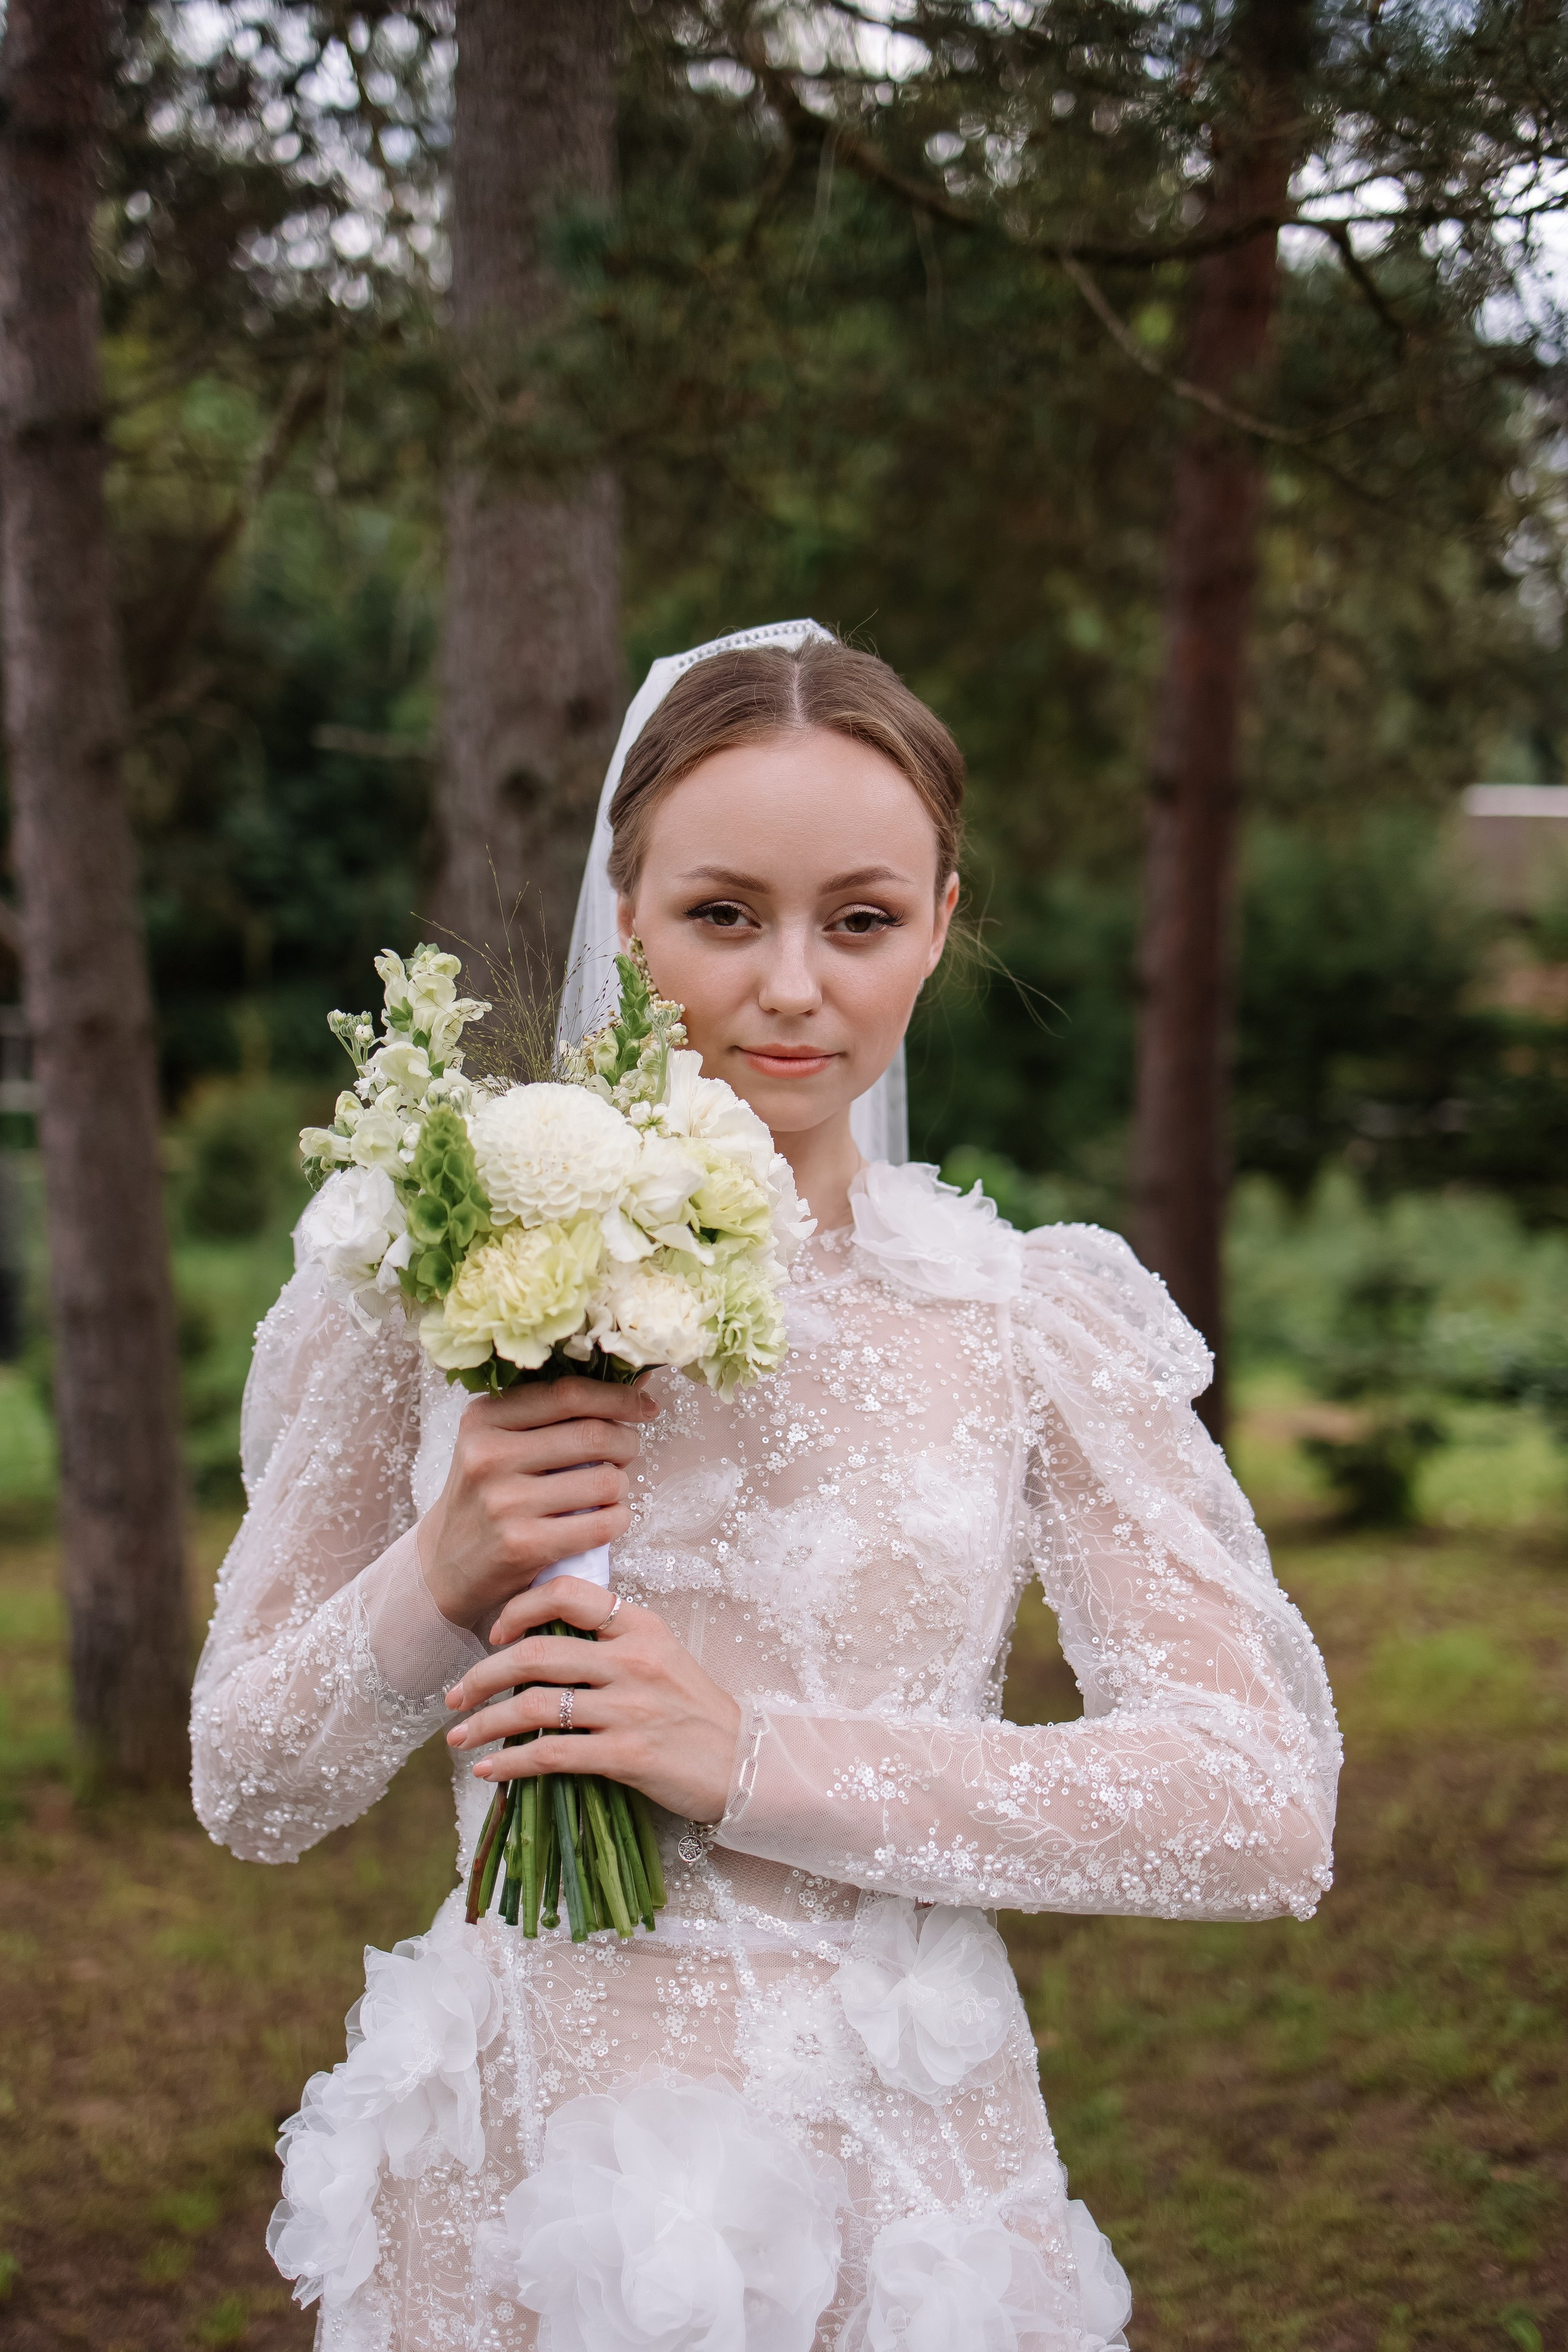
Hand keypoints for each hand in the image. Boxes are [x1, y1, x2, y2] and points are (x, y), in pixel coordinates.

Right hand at [417, 1377, 659, 1632]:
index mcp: (484, 1418)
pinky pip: (601, 1524)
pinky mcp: (522, 1545)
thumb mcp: (500, 1442)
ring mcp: (503, 1502)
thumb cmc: (488, 1495)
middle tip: (627, 1452)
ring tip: (610, 1490)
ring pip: (605, 1480)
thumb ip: (555, 1412)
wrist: (445, 1566)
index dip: (618, 1397)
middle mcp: (488, 1454)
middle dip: (627, 1442)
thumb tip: (637, 1381)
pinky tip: (607, 1519)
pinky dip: (618, 1520)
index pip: (568, 1394)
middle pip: (593, 1434)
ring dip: (622, 1485)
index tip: (646, 1407)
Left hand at [443, 1574, 742, 1825]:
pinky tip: (489, 1772)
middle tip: (454, 1694)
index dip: (519, 1607)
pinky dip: (510, 1763)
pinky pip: (551, 1754)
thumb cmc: (695, 1712)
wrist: (744, 1764)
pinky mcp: (626, 1755)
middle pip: (535, 1653)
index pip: (568, 1594)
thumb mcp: (661, 1657)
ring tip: (458, 1737)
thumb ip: (611, 1643)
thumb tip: (541, 1646)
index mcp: (640, 1626)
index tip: (495, 1632)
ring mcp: (629, 1707)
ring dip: (484, 1722)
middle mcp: (632, 1660)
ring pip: (534, 1705)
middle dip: (482, 1675)